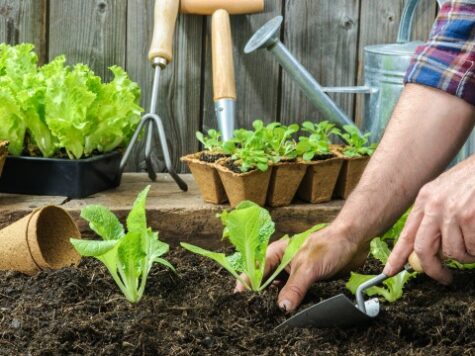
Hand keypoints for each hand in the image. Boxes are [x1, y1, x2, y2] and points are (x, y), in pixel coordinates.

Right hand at [234, 225, 367, 312]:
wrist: (352, 242)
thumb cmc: (328, 245)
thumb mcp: (308, 267)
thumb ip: (294, 288)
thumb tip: (282, 308)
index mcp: (276, 253)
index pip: (255, 271)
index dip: (246, 285)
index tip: (241, 301)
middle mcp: (281, 264)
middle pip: (264, 283)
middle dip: (260, 297)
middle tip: (256, 313)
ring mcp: (292, 273)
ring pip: (278, 290)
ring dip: (276, 301)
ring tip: (270, 316)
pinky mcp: (304, 281)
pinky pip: (292, 295)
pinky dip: (290, 303)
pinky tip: (289, 313)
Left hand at [384, 157, 474, 283]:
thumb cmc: (473, 180)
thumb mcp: (446, 192)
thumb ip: (435, 215)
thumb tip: (430, 247)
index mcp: (425, 199)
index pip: (407, 233)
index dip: (397, 255)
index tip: (389, 271)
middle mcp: (434, 205)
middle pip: (423, 249)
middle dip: (433, 269)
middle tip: (444, 278)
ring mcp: (452, 211)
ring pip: (452, 252)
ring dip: (465, 257)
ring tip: (473, 248)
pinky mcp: (469, 217)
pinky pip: (471, 247)